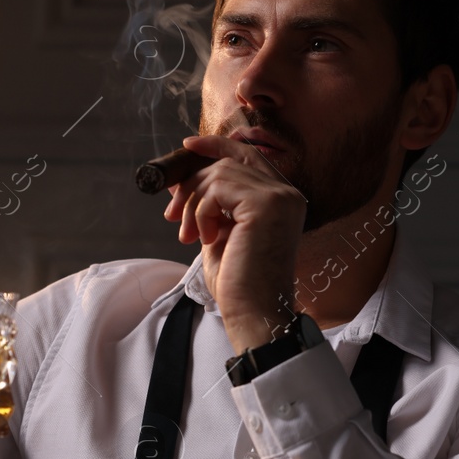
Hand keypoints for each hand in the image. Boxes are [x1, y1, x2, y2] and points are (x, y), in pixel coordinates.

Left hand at [162, 133, 304, 352]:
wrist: (254, 312)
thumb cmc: (239, 283)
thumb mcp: (217, 232)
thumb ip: (207, 203)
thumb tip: (180, 178)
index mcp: (281, 199)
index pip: (248, 155)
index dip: (216, 145)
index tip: (187, 147)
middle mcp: (287, 193)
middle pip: (227, 162)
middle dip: (192, 184)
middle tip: (171, 216)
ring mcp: (280, 197)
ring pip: (219, 174)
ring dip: (193, 203)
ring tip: (189, 235)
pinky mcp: (266, 204)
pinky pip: (217, 189)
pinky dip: (201, 211)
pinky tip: (204, 238)